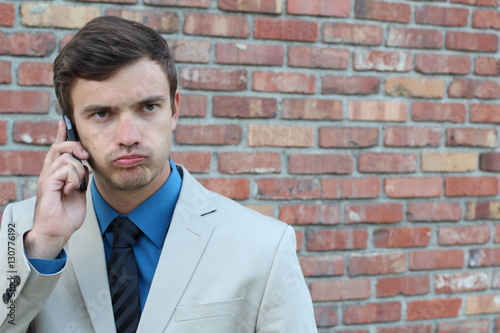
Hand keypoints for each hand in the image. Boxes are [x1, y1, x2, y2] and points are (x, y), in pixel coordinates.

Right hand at [24, 120, 88, 259]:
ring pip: (67, 158)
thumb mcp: (80, 191)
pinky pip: (64, 169)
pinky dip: (72, 179)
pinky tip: (70, 190)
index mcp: (57, 173)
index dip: (61, 134)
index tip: (64, 121)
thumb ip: (81, 177)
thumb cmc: (67, 215)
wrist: (58, 231)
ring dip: (77, 171)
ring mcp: (47, 177)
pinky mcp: (47, 184)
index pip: (57, 148)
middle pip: (60, 146)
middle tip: (86, 157)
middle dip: (76, 147)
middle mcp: (49, 172)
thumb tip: (86, 166)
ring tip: (74, 186)